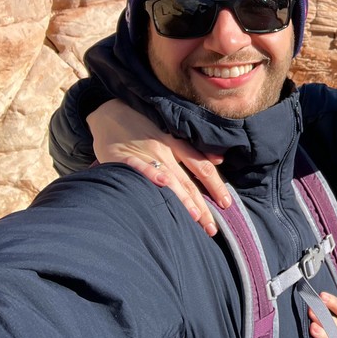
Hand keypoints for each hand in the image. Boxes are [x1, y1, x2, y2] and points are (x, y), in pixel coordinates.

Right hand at [88, 99, 230, 235]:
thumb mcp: (170, 132)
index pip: (202, 168)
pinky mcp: (123, 157)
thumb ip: (191, 149)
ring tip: (194, 217)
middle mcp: (165, 149)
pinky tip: (162, 185)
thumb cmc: (143, 125)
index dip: (216, 186)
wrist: (110, 109)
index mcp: (177, 144)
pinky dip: (151, 174)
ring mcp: (146, 152)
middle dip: (202, 206)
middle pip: (188, 180)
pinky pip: (139, 167)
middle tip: (212, 228)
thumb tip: (219, 160)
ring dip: (183, 199)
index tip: (227, 205)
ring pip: (169, 178)